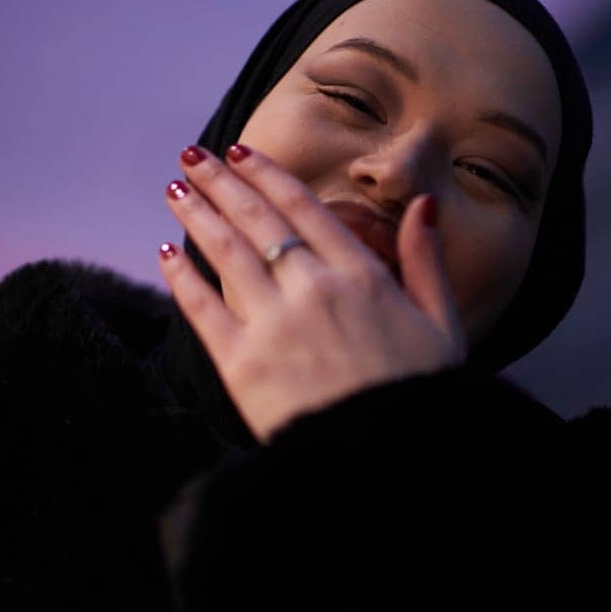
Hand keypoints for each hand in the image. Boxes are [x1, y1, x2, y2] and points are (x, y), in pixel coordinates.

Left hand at [160, 144, 468, 442]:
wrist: (389, 457)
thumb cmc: (424, 399)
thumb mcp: (444, 327)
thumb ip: (428, 262)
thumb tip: (424, 205)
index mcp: (363, 277)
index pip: (304, 209)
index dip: (268, 176)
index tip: (242, 154)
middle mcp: (314, 288)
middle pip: (257, 220)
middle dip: (220, 182)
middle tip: (193, 156)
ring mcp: (275, 325)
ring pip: (225, 253)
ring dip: (196, 214)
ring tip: (174, 188)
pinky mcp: (243, 365)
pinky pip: (203, 309)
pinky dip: (181, 278)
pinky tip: (165, 255)